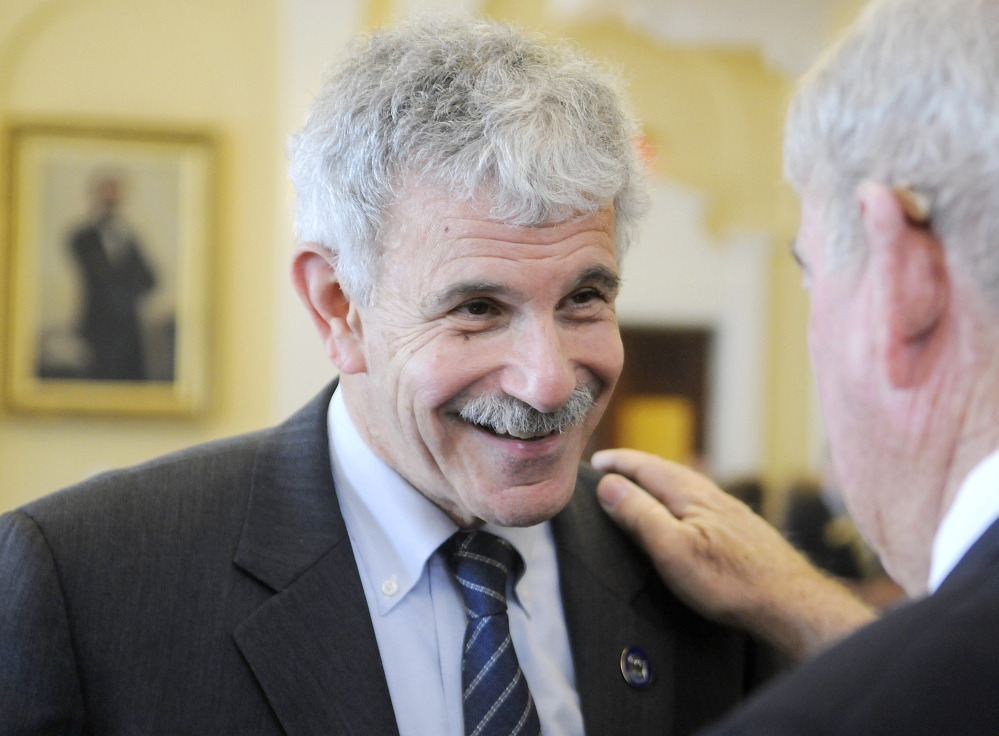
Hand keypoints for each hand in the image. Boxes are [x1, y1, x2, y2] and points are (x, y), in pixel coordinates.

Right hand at [592, 449, 875, 659]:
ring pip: (687, 485)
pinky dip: (680, 497)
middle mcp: (712, 494)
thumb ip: (639, 513)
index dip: (619, 462)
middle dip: (637, 466)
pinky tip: (685, 513)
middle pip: (667, 471)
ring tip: (641, 486)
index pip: (646, 466)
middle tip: (612, 469)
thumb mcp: (672, 549)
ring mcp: (730, 511)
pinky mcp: (742, 530)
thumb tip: (608, 484)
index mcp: (691, 494)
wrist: (790, 603)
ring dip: (659, 480)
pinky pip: (702, 501)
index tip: (594, 462)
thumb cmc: (729, 581)